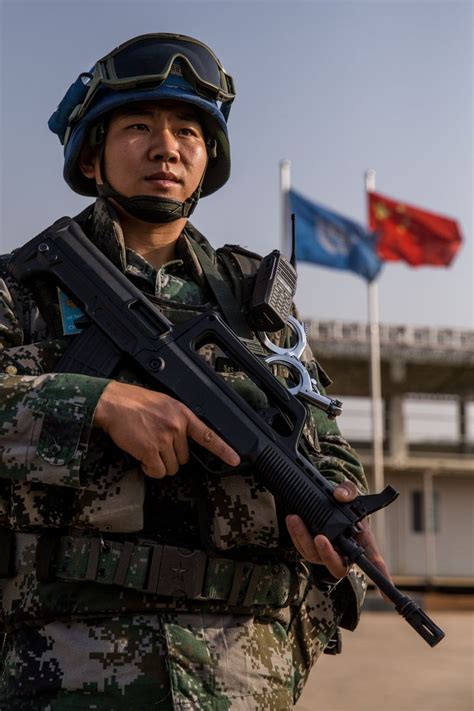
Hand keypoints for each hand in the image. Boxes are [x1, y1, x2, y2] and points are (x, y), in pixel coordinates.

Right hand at [94, 381, 239, 477]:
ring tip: (147, 449)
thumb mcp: (164, 404)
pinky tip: (141, 458)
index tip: (235, 460)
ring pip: (171, 468)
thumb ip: (177, 419)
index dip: (223, 450)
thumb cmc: (135, 403)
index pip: (208, 435)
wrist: (113, 403)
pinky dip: (149, 469)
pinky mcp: (149, 450)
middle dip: (170, 456)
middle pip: (184, 459)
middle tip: (155, 444)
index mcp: (182, 414)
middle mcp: (176, 427)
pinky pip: (157, 471)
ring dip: (159, 464)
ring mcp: (164, 439)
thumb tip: (182, 438)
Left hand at [286, 480, 390, 581]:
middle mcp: (344, 552)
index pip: (375, 563)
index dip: (382, 579)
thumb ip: (349, 490)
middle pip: (338, 567)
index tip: (388, 598)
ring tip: (296, 519)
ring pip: (315, 557)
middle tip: (320, 538)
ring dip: (304, 540)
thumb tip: (341, 495)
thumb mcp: (350, 491)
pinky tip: (292, 519)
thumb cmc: (345, 500)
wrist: (327, 498)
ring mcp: (326, 553)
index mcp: (362, 542)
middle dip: (328, 555)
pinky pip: (302, 548)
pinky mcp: (311, 548)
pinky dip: (295, 534)